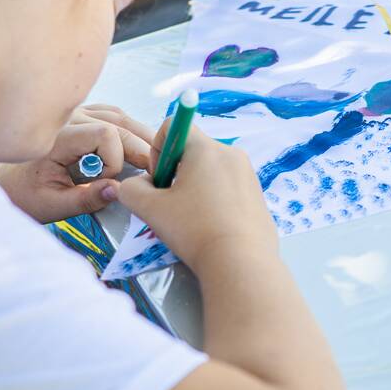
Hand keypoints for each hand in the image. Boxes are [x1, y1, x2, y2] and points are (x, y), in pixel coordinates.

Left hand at [0, 105, 153, 223]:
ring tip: (155, 158)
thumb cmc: (24, 195)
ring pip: (119, 116)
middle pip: (118, 124)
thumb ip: (86, 200)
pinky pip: (112, 115)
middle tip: (154, 173)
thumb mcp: (52, 206)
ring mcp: (74, 114)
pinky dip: (129, 129)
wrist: (5, 184)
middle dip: (139, 149)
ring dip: (140, 137)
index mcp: (58, 138)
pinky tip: (138, 144)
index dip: (116, 158)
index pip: (104, 134)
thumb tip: (118, 190)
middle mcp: (67, 119)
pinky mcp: (80, 116)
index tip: (109, 181)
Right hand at [117, 121, 276, 268]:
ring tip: (192, 220)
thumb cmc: (194, 230)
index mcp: (206, 148)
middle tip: (171, 204)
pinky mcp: (259, 195)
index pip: (173, 125)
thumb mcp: (150, 209)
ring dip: (195, 187)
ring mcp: (249, 174)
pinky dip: (215, 200)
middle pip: (193, 151)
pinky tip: (212, 227)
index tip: (159, 179)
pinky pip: (229, 187)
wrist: (241, 263)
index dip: (157, 148)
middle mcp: (231, 153)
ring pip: (211, 170)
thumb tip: (136, 185)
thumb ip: (131, 189)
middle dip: (176, 172)